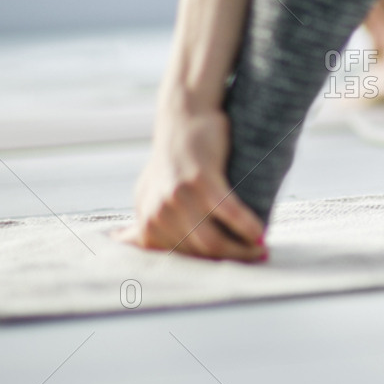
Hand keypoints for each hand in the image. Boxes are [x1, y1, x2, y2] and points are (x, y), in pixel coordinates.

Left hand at [119, 106, 266, 260]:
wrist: (183, 116)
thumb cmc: (171, 157)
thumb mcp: (149, 191)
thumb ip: (142, 220)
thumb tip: (121, 242)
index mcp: (148, 221)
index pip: (182, 259)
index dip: (209, 266)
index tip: (231, 266)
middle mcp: (158, 213)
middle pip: (201, 253)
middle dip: (231, 260)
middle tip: (257, 257)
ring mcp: (177, 197)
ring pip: (214, 241)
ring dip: (243, 250)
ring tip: (262, 250)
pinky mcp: (200, 180)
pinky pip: (229, 214)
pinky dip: (248, 227)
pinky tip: (261, 234)